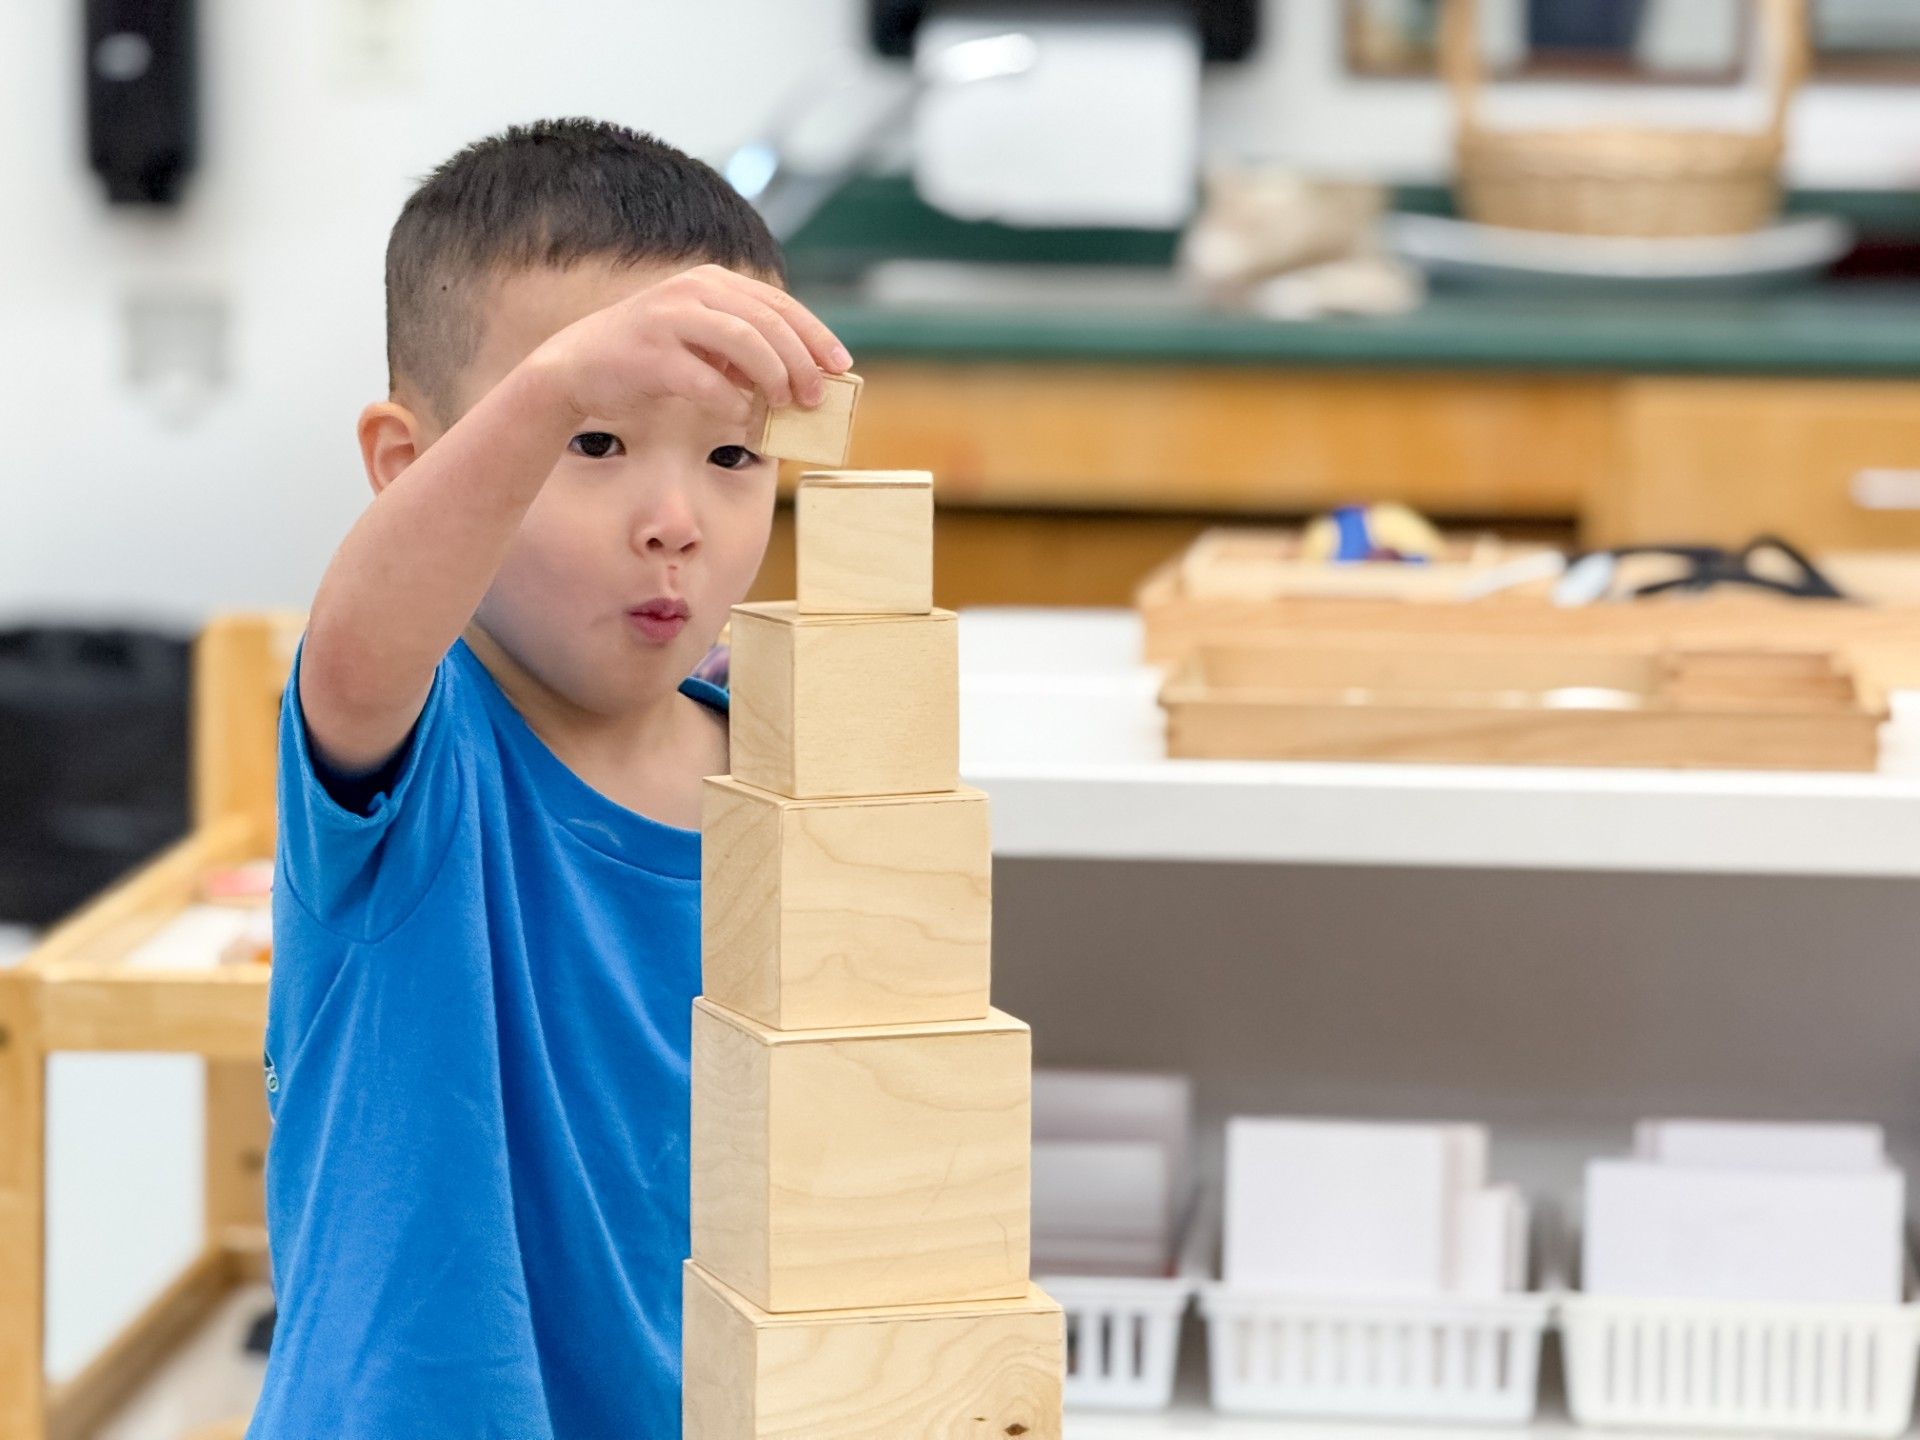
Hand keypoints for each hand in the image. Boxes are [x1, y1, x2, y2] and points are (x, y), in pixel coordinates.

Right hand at [527, 263, 850, 430]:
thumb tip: (802, 377)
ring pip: (743, 343)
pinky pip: (705, 380)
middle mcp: (692, 291)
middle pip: (768, 323)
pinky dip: (730, 402)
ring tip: (783, 406)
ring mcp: (669, 319)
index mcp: (711, 282)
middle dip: (800, 363)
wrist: (576, 366)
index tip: (840, 367)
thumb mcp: (700, 340)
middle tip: (815, 398)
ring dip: (773, 378)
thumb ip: (744, 348)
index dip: (816, 336)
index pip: (779, 304)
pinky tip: (738, 417)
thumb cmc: (650, 358)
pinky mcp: (650, 355)